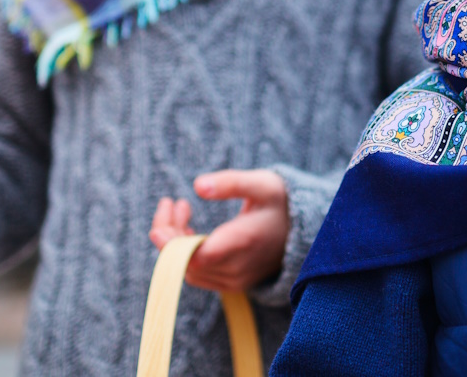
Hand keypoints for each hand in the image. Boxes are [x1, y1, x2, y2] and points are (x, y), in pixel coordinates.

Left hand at [149, 168, 289, 292]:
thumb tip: (198, 185)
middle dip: (169, 233)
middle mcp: (236, 269)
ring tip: (180, 208)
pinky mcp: (231, 283)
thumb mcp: (261, 184)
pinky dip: (186, 252)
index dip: (172, 245)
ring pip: (189, 270)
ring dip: (176, 241)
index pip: (196, 256)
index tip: (160, 221)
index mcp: (243, 243)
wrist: (306, 232)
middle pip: (186, 263)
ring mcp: (234, 280)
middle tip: (169, 203)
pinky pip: (198, 273)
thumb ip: (231, 183)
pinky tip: (188, 228)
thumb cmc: (280, 203)